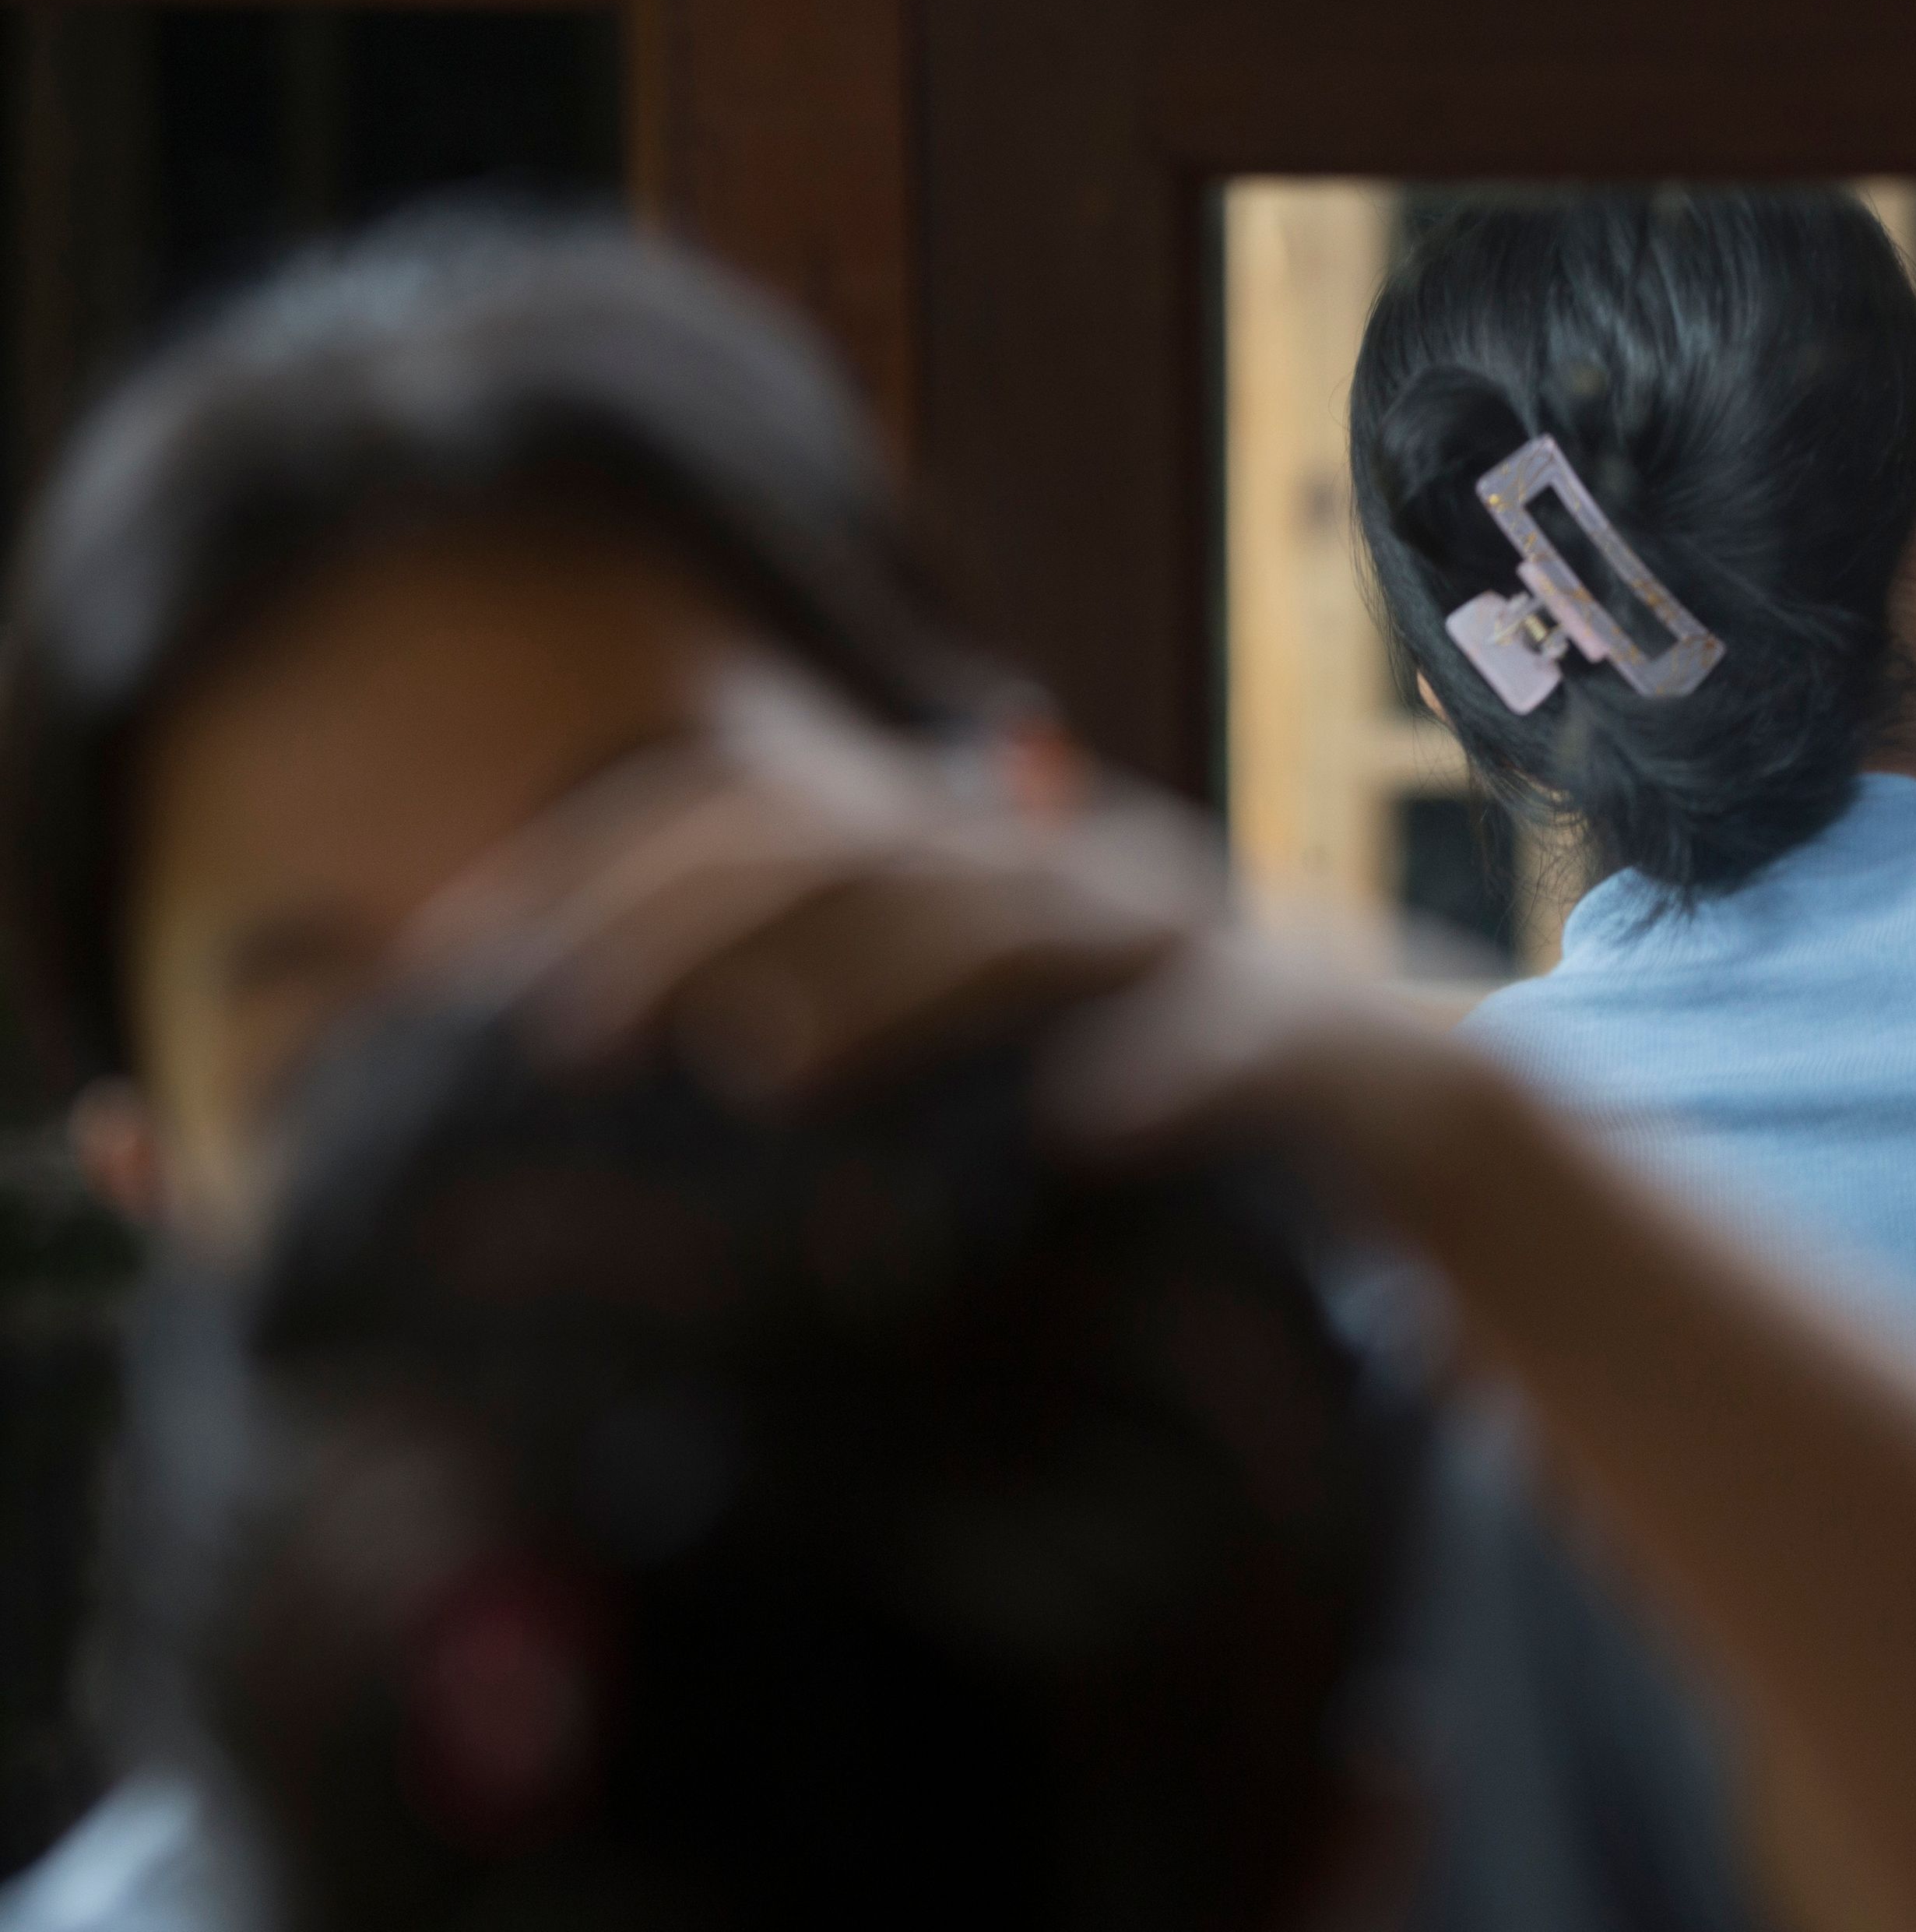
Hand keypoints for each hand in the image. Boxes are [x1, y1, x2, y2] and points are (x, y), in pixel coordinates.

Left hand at [400, 705, 1504, 1222]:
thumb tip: (601, 1092)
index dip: (604, 877)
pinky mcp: (1306, 1042)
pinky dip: (1151, 1080)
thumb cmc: (1150, 1114)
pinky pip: (1225, 1046)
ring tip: (764, 1074)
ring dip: (891, 991)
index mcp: (970, 865)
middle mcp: (1064, 872)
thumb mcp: (973, 1062)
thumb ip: (828, 1043)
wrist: (1414, 1134)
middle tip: (558, 1037)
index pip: (758, 819)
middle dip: (699, 930)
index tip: (462, 977)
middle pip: (862, 851)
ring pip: (1024, 930)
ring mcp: (1187, 945)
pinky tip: (1076, 1134)